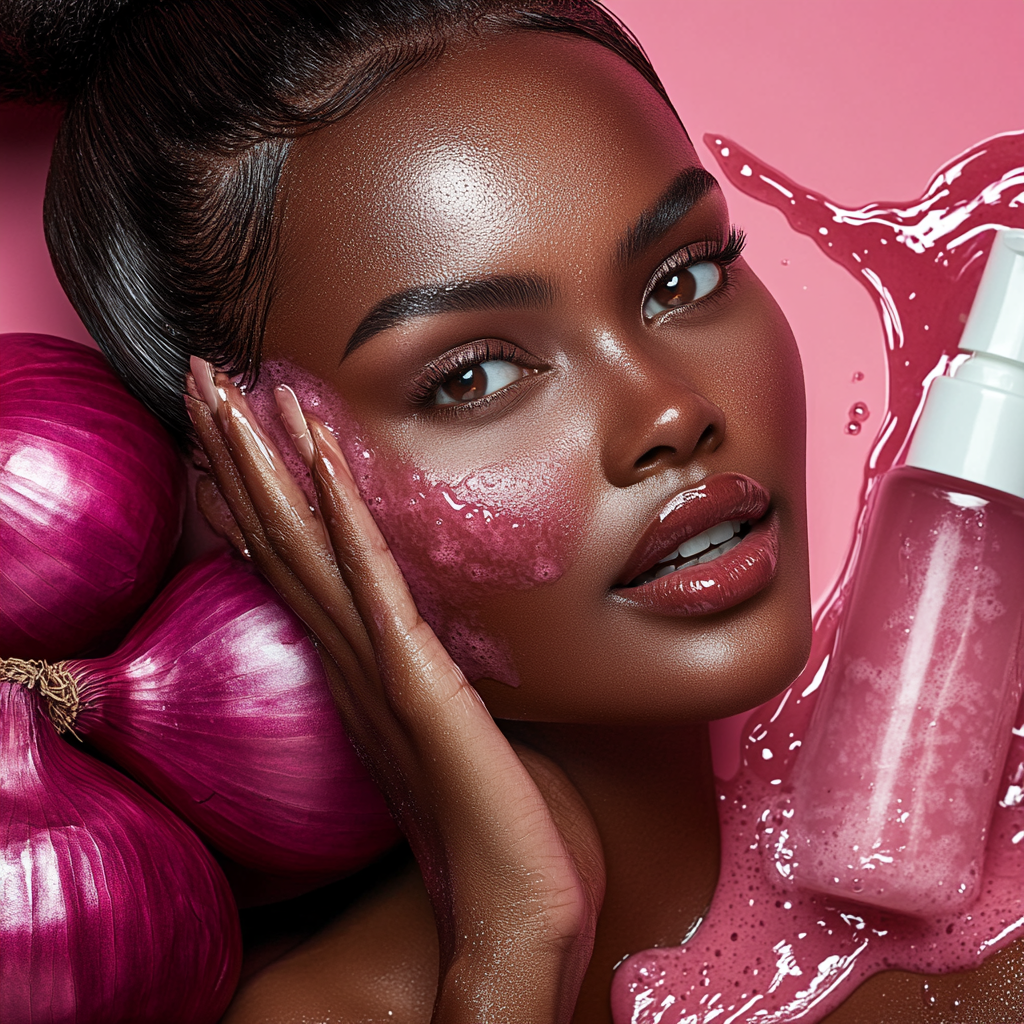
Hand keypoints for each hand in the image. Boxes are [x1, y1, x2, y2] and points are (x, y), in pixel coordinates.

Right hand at [186, 359, 604, 1022]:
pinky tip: (322, 452)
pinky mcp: (415, 677)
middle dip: (235, 454)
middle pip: (276, 536)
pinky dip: (343, 511)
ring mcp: (376, 665)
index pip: (290, 560)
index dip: (256, 490)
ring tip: (233, 388)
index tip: (232, 427)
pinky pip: (372, 580)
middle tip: (202, 379)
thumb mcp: (441, 730)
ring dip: (268, 461)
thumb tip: (422, 647)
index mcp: (354, 667)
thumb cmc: (481, 819)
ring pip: (305, 544)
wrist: (511, 901)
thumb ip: (419, 681)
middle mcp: (348, 657)